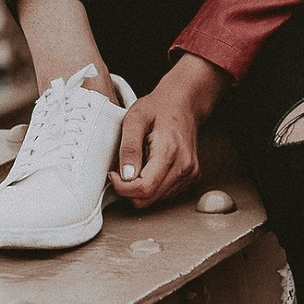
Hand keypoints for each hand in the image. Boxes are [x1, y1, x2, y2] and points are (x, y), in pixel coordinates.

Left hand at [110, 53, 229, 208]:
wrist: (183, 103)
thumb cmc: (157, 108)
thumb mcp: (135, 118)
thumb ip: (129, 147)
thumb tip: (125, 176)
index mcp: (170, 151)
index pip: (144, 188)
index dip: (122, 187)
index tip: (113, 173)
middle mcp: (184, 167)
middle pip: (148, 199)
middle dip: (129, 189)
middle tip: (122, 168)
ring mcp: (190, 174)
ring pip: (156, 200)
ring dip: (140, 187)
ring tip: (139, 163)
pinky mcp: (191, 178)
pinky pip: (164, 195)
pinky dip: (152, 185)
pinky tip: (150, 166)